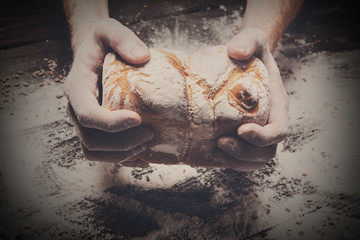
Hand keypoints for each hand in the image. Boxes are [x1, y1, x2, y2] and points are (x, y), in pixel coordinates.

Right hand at [64, 18, 152, 162]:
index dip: (111, 123)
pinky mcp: (95, 130)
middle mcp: (76, 109)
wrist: (95, 55)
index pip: (87, 115)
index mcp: (76, 88)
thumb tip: (143, 58)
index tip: (139, 119)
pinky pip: (103, 153)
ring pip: (94, 151)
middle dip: (121, 142)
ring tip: (147, 145)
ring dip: (121, 154)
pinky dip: (122, 158)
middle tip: (150, 133)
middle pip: (91, 139)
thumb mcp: (109, 30)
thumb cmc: (102, 43)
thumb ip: (122, 38)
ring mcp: (84, 123)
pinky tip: (144, 157)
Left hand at [217, 27, 288, 169]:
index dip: (263, 137)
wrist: (244, 59)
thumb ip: (248, 41)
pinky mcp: (238, 135)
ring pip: (252, 160)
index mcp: (277, 106)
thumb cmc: (251, 50)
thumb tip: (235, 52)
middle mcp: (268, 123)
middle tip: (220, 141)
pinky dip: (224, 159)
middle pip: (266, 152)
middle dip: (244, 153)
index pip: (278, 131)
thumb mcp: (252, 39)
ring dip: (234, 160)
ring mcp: (254, 132)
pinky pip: (236, 157)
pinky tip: (205, 150)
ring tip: (213, 147)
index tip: (241, 130)